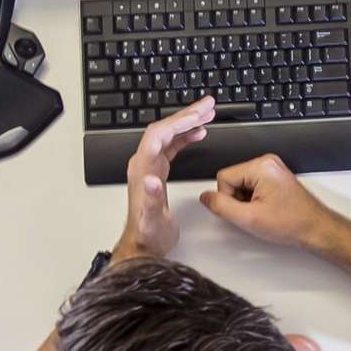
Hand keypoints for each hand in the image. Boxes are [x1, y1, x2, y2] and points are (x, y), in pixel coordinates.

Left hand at [116, 98, 217, 260]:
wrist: (143, 245)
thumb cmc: (148, 234)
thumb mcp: (152, 220)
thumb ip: (153, 200)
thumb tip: (152, 180)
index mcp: (143, 169)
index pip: (159, 136)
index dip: (178, 122)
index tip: (198, 114)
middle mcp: (144, 163)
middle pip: (165, 129)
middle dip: (187, 115)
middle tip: (208, 105)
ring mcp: (151, 166)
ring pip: (169, 135)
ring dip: (188, 123)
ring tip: (208, 113)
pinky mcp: (158, 171)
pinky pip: (172, 146)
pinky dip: (186, 136)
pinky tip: (199, 133)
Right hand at [200, 154, 332, 250]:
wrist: (314, 228)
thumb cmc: (292, 222)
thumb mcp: (248, 218)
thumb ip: (221, 206)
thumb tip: (205, 198)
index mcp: (261, 166)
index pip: (223, 177)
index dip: (228, 199)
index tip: (245, 210)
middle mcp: (267, 162)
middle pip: (232, 179)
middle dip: (238, 200)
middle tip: (256, 213)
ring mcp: (272, 168)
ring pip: (241, 184)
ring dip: (247, 201)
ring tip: (264, 212)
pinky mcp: (274, 177)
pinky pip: (252, 186)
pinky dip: (255, 200)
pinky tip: (267, 209)